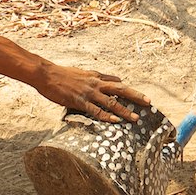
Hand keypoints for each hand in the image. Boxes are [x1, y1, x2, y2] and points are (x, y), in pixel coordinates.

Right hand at [36, 64, 150, 122]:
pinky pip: (96, 110)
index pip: (117, 83)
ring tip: (135, 118)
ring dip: (124, 110)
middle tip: (148, 103)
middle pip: (120, 89)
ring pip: (111, 102)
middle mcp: (95, 83)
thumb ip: (98, 77)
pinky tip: (115, 121)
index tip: (142, 97)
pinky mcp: (80, 101)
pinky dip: (107, 116)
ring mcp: (88, 92)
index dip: (130, 90)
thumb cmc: (62, 75)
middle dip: (135, 96)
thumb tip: (115, 79)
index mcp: (96, 76)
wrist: (47, 74)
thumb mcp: (83, 72)